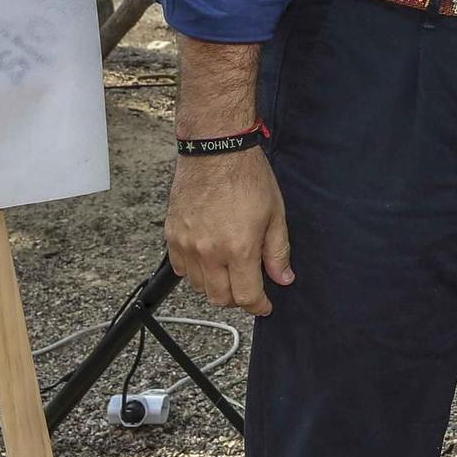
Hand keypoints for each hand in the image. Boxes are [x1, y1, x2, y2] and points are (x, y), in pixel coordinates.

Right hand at [165, 148, 292, 314]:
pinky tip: (209, 258)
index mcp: (239, 248)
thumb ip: (278, 251)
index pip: (246, 295)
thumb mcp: (275, 214)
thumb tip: (283, 278)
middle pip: (220, 298)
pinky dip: (195, 272)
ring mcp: (187, 245)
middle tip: (249, 286)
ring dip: (216, 286)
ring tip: (230, 270)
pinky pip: (181, 269)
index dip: (259, 306)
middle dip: (238, 299)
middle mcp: (209, 252)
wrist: (216, 150)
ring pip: (199, 287)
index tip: (264, 305)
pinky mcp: (172, 236)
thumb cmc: (248, 176)